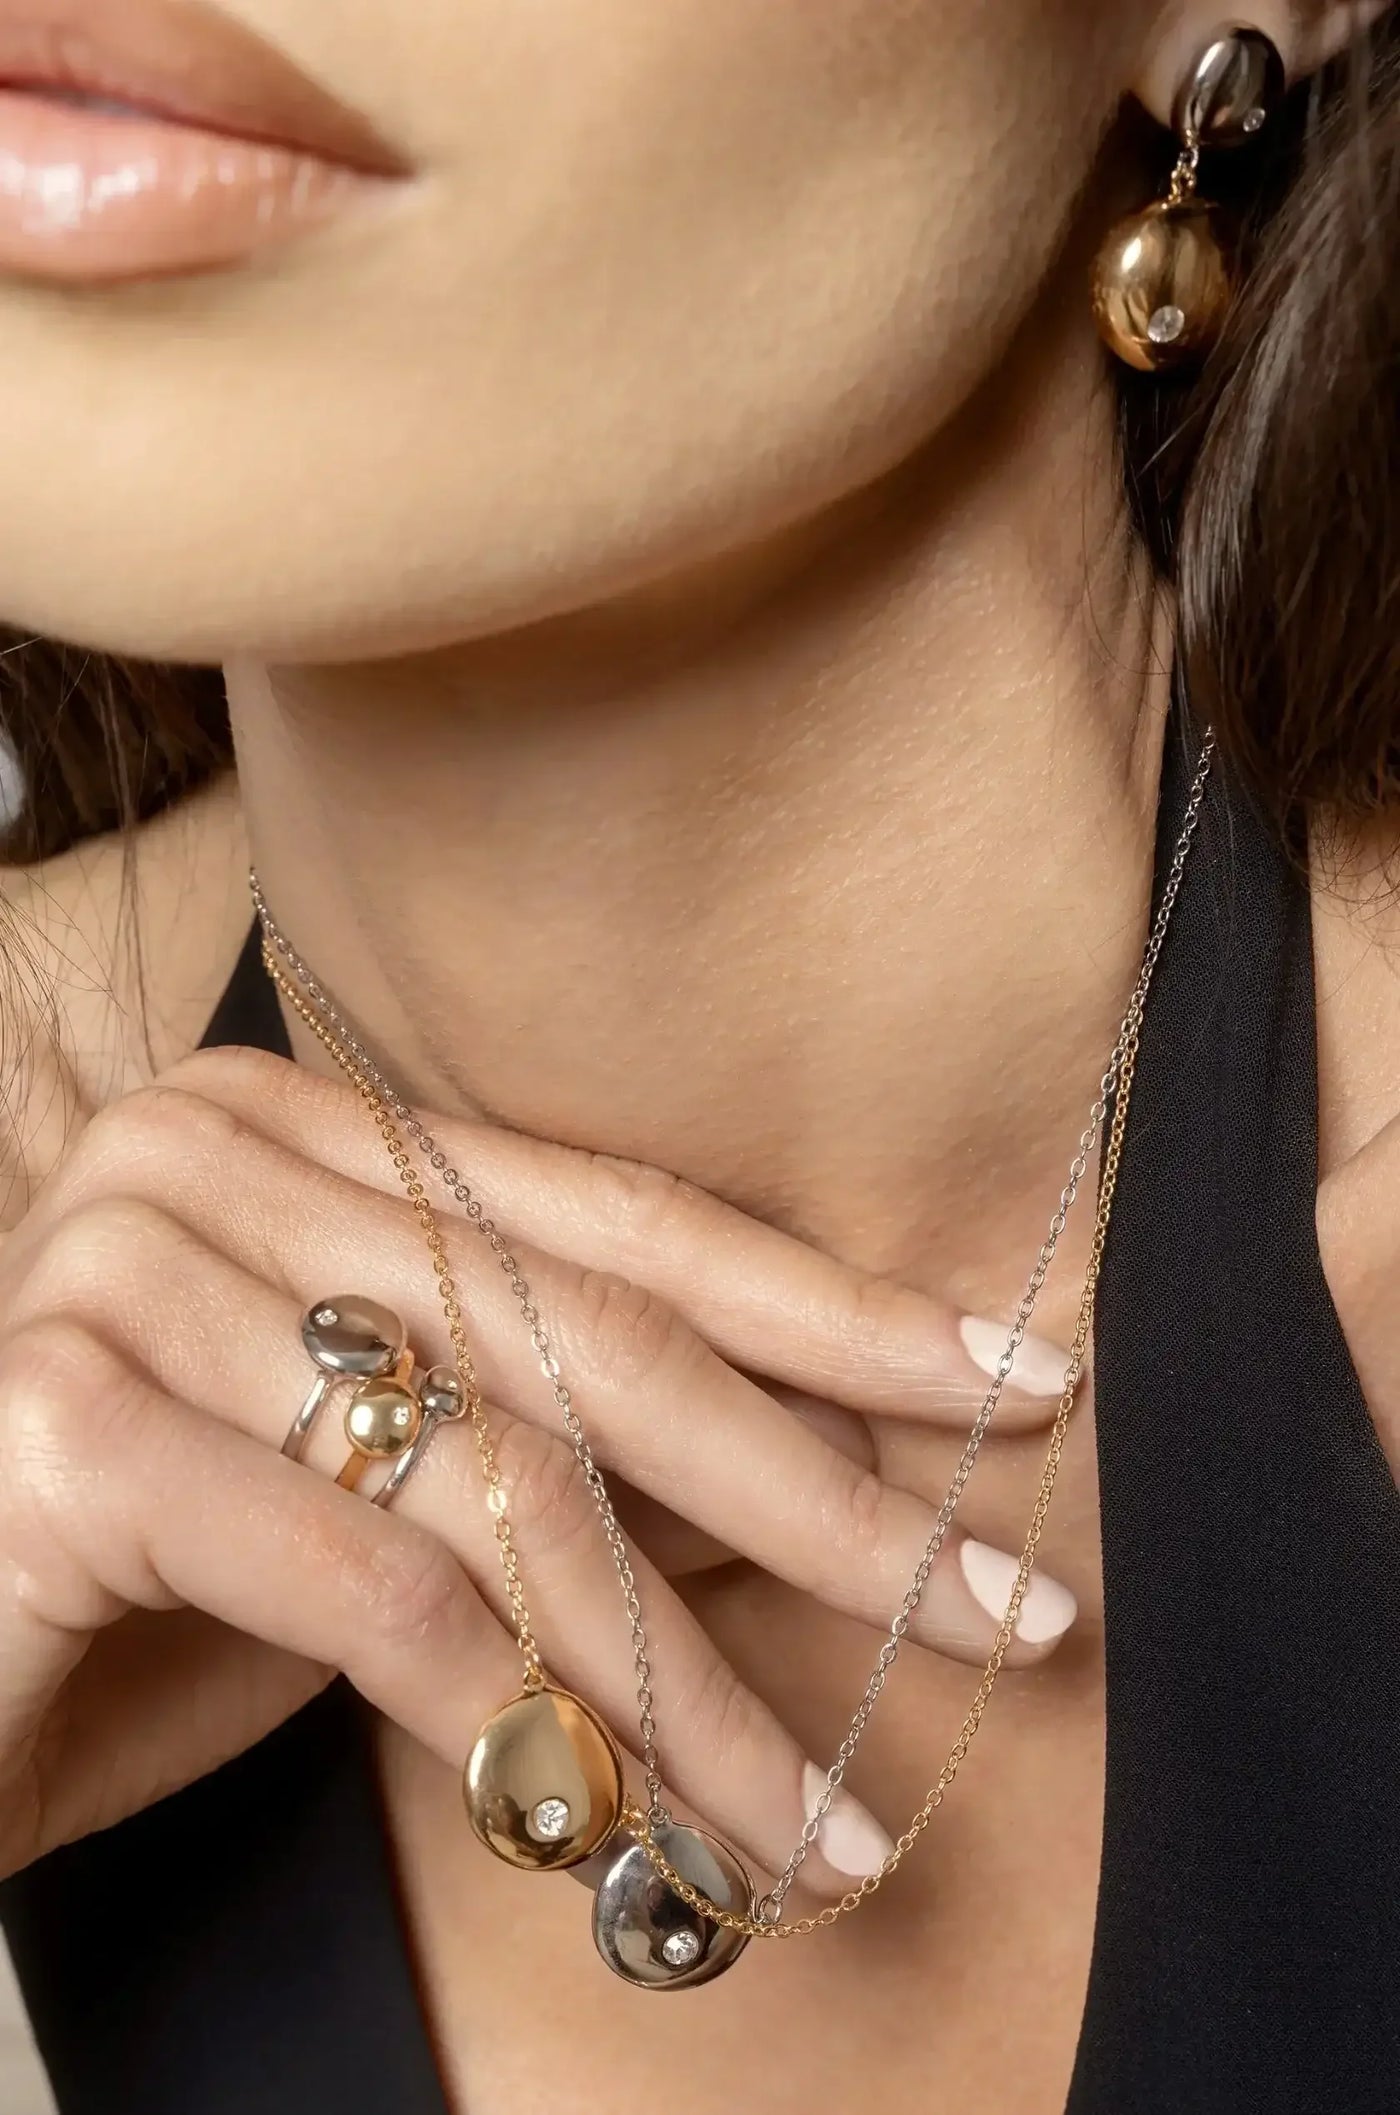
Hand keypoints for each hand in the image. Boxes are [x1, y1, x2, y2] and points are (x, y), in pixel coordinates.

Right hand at [0, 1043, 1076, 1899]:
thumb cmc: (132, 1578)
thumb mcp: (373, 1490)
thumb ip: (555, 1450)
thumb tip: (817, 1475)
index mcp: (300, 1131)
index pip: (619, 1219)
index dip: (834, 1314)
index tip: (1013, 1386)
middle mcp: (212, 1158)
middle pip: (589, 1338)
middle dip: (824, 1490)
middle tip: (1001, 1605)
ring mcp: (129, 1269)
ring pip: (500, 1484)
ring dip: (688, 1682)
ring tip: (820, 1820)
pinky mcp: (64, 1421)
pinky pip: (363, 1584)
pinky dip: (504, 1716)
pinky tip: (611, 1827)